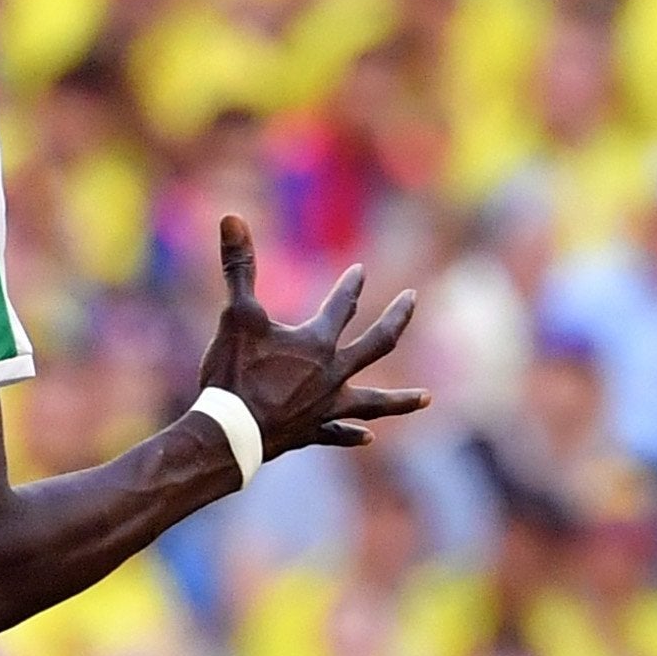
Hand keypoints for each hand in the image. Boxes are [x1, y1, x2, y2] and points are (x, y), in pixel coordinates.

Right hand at [196, 215, 429, 458]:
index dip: (351, 285)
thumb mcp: (236, 314)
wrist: (229, 434)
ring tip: (427, 398)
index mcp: (317, 343)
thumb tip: (232, 217)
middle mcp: (332, 375)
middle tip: (413, 299)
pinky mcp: (311, 433)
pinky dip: (353, 434)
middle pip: (376, 344)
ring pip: (373, 401)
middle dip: (396, 319)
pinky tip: (368, 438)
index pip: (342, 306)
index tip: (361, 271)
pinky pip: (339, 433)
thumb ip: (239, 266)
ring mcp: (326, 408)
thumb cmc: (234, 373)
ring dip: (400, 399)